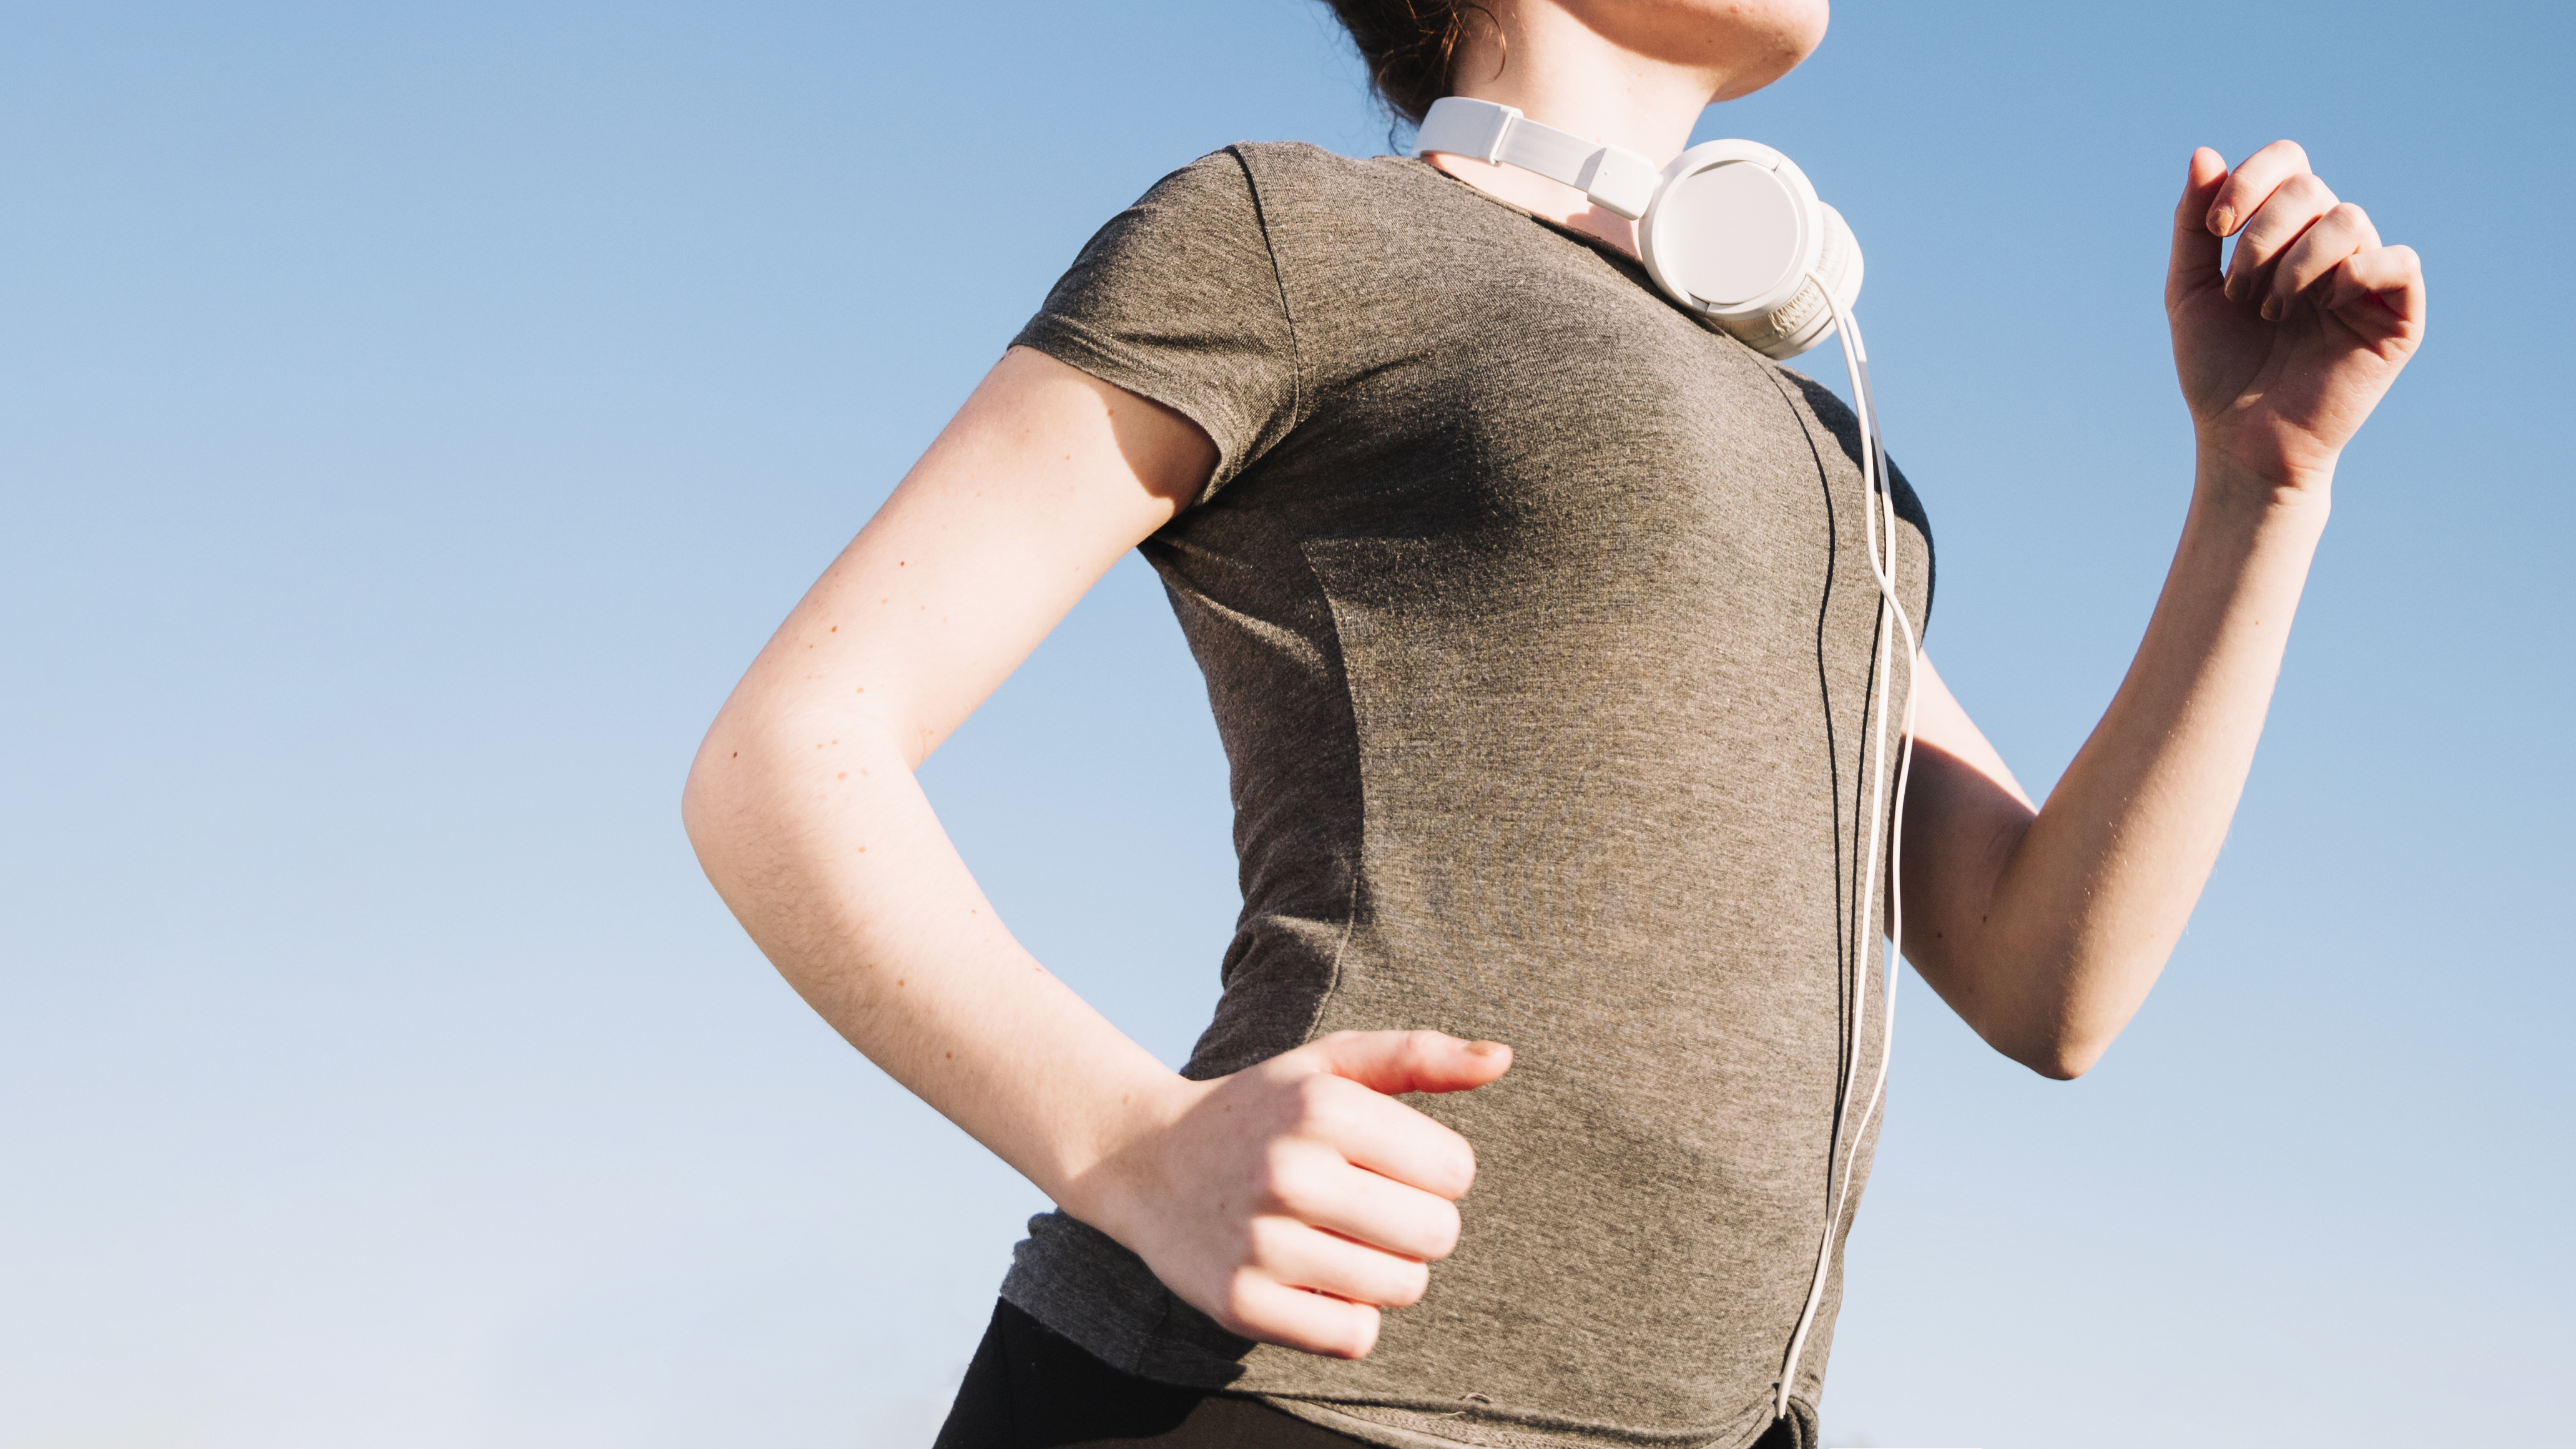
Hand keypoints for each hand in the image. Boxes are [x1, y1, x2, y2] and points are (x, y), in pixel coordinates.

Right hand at [1067, 1030, 1512, 1358]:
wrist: (1147, 1162)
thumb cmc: (1261, 1111)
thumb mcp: (1330, 1066)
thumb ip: (1419, 1056)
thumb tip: (1502, 1056)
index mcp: (1323, 1107)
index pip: (1456, 1170)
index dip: (1434, 1171)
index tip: (1388, 1164)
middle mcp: (1289, 1173)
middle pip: (1437, 1234)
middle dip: (1416, 1225)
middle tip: (1367, 1208)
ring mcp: (1261, 1243)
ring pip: (1402, 1288)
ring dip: (1387, 1273)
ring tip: (1341, 1241)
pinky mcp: (1240, 1304)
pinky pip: (1353, 1336)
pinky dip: (1348, 1316)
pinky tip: (1314, 1279)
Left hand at [2166, 142, 2425, 491]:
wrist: (2241, 439)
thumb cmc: (2216, 369)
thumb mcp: (2188, 291)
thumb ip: (2192, 225)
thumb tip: (2203, 154)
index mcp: (2286, 234)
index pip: (2289, 164)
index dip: (2250, 181)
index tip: (2214, 229)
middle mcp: (2332, 247)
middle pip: (2311, 189)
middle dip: (2262, 236)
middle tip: (2240, 293)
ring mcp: (2366, 279)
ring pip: (2349, 219)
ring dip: (2296, 263)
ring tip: (2271, 313)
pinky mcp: (2398, 316)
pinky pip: (2398, 261)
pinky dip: (2357, 271)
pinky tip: (2325, 304)